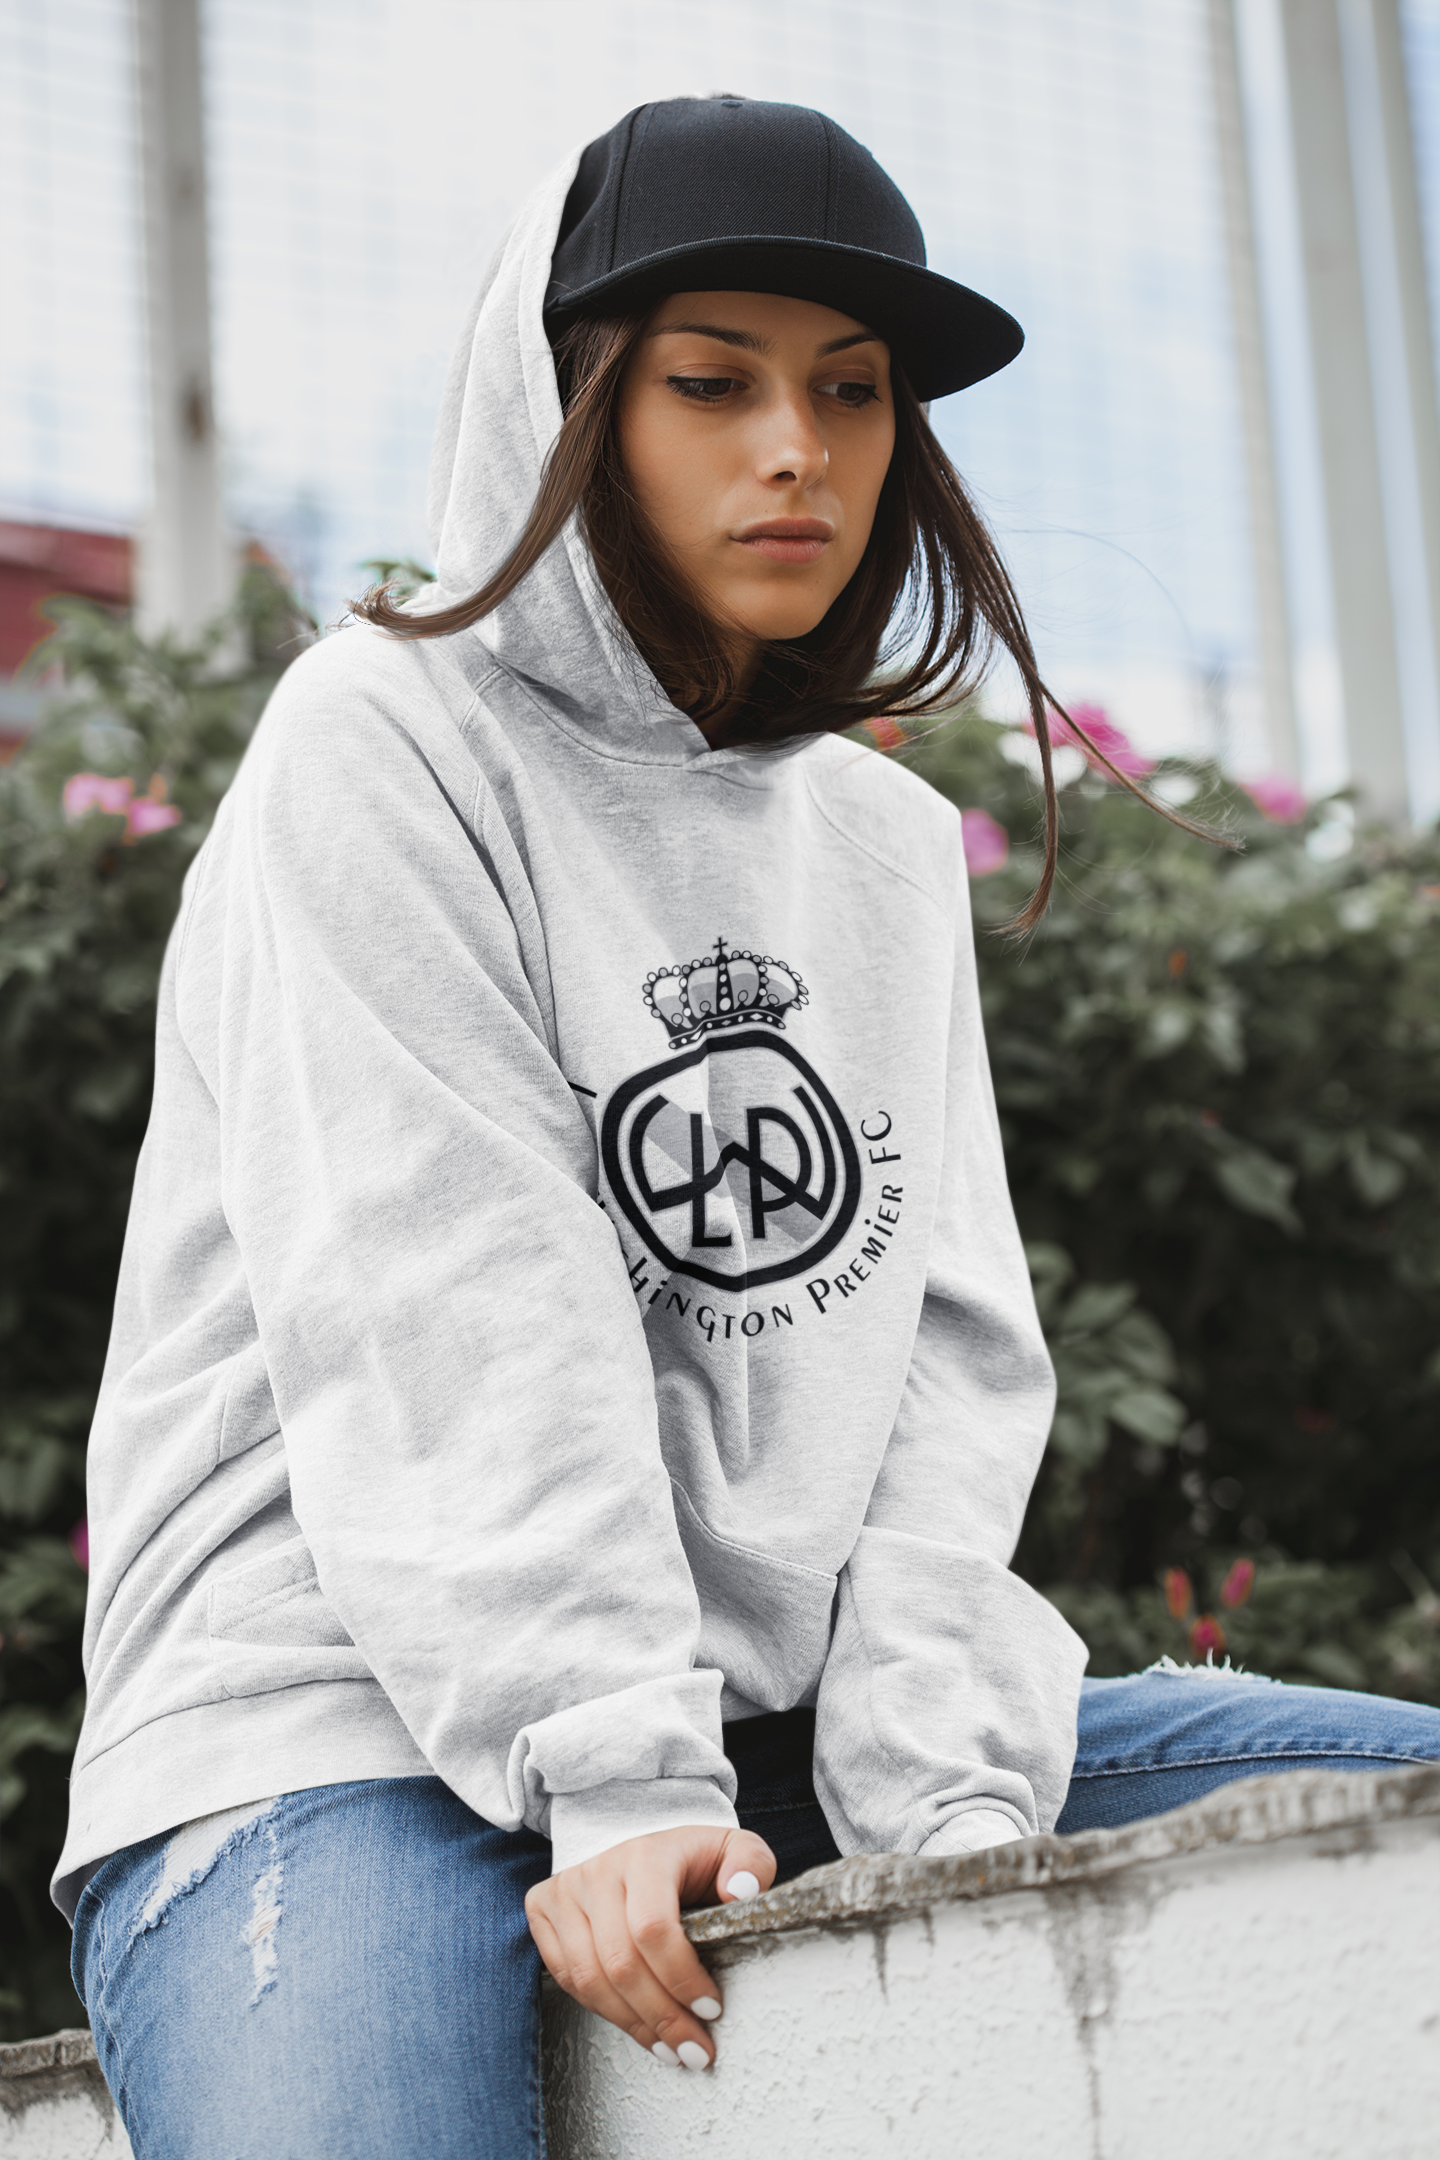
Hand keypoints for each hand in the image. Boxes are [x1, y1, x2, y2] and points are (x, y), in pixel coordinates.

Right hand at [525, 1823, 774, 2066]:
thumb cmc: (690, 1855)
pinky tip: (638, 2029)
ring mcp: (565, 1890)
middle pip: (620, 1962)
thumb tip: (742, 1891)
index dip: (681, 1976)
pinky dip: (603, 2012)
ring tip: (672, 2050)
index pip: (652, 1926)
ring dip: (633, 2024)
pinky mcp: (543, 1909)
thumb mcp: (731, 1847)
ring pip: (589, 1977)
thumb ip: (751, 1862)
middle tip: (696, 2049)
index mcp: (645, 1855)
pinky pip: (567, 1977)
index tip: (712, 2008)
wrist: (636, 1836)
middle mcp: (598, 1870)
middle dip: (662, 2016)